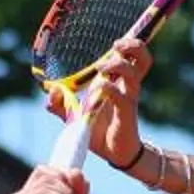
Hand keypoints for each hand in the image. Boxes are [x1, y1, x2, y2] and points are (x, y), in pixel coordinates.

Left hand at [47, 39, 151, 170]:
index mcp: (119, 81)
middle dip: (132, 46)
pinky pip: (121, 96)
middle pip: (142, 58)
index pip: (134, 56)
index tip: (116, 41)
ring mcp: (128, 98)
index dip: (131, 43)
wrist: (115, 153)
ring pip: (134, 72)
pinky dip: (109, 90)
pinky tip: (98, 92)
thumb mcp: (76, 116)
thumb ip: (62, 104)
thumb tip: (51, 91)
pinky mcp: (126, 113)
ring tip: (102, 67)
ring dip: (118, 65)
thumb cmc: (99, 131)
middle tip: (116, 45)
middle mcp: (127, 86)